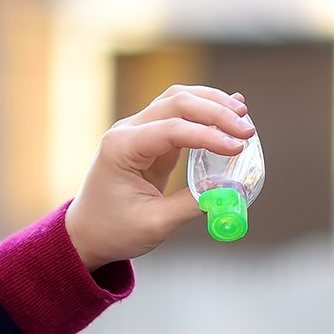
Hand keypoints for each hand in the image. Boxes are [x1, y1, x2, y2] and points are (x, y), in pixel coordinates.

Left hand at [64, 87, 254, 270]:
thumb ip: (193, 204)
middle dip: (215, 112)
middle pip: (176, 103)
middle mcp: (127, 130)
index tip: (239, 148)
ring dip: (210, 103)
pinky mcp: (149, 138)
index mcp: (121, 148)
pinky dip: (203, 111)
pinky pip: (178, 116)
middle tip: (247, 129)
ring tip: (241, 115)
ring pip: (177, 100)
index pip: (171, 129)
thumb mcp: (155, 224)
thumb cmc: (114, 230)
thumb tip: (231, 189)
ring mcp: (136, 130)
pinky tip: (229, 111)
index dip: (208, 136)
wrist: (86, 233)